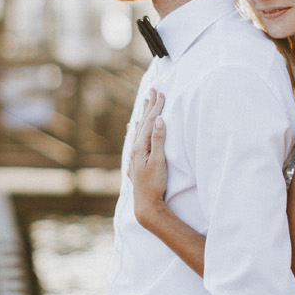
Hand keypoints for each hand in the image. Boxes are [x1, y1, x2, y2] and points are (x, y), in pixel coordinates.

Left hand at [129, 91, 167, 223]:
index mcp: (140, 146)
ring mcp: (135, 156)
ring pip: (139, 130)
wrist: (146, 205)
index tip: (161, 92)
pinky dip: (136, 130)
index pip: (150, 122)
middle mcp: (135, 149)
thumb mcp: (159, 161)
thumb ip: (158, 140)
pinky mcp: (137, 162)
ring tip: (144, 103)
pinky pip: (136, 140)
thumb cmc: (155, 184)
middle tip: (153, 90)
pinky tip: (133, 128)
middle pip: (143, 123)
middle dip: (149, 106)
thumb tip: (159, 120)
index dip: (156, 107)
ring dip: (143, 116)